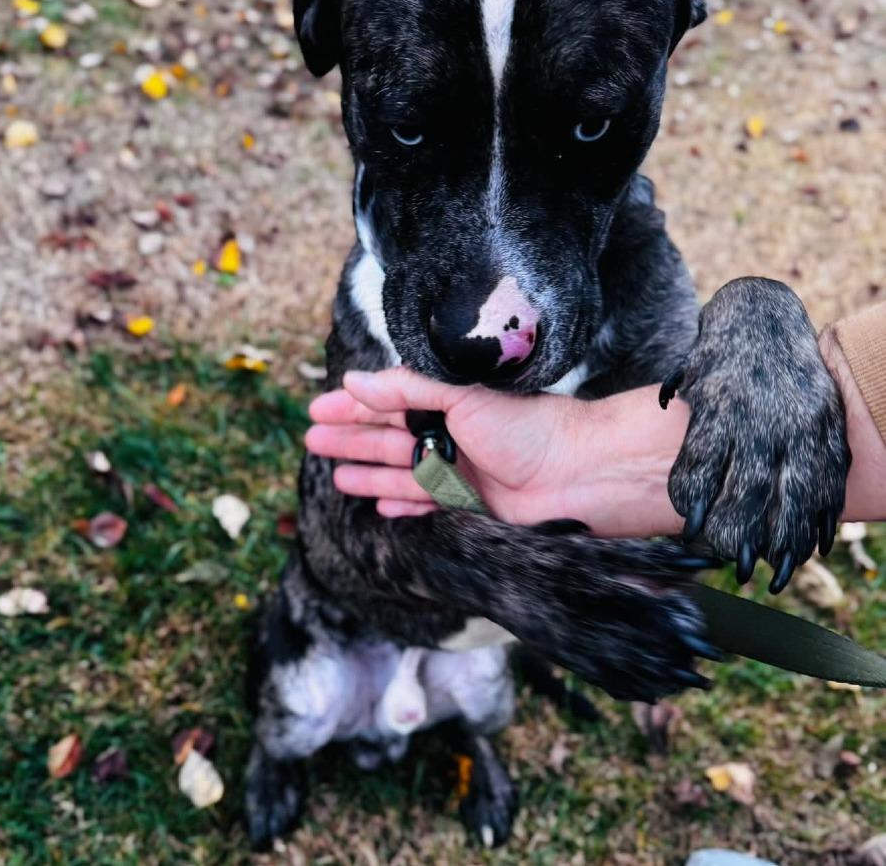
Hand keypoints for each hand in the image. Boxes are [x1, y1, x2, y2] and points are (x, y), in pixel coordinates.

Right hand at [306, 368, 686, 535]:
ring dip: (365, 472)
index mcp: (449, 401)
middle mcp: (451, 434)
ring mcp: (458, 471)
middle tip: (312, 440)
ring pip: (398, 472)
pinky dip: (399, 503)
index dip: (352, 406)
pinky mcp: (467, 506)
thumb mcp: (461, 394)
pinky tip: (376, 505)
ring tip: (333, 474)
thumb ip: (406, 388)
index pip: (389, 401)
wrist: (578, 475)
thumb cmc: (527, 425)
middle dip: (350, 438)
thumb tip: (354, 382)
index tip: (318, 408)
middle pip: (387, 437)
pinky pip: (423, 504)